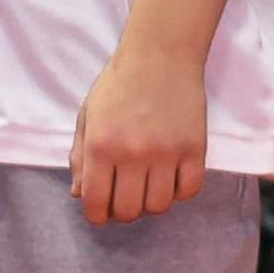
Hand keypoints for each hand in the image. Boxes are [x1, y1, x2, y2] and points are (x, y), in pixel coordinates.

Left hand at [69, 44, 207, 225]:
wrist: (159, 56)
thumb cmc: (117, 86)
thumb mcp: (87, 118)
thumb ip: (80, 158)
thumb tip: (78, 195)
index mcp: (100, 146)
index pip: (96, 203)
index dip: (96, 215)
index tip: (100, 211)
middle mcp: (132, 153)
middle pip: (128, 210)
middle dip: (121, 211)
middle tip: (123, 196)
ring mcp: (166, 153)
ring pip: (158, 206)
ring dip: (149, 202)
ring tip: (146, 185)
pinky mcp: (195, 149)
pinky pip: (188, 191)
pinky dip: (178, 191)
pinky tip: (169, 176)